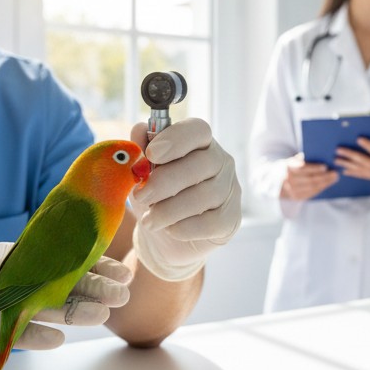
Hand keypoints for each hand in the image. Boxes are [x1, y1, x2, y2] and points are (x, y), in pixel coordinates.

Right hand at [0, 241, 130, 369]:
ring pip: (40, 299)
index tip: (123, 272)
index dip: (94, 266)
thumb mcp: (0, 289)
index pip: (61, 261)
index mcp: (15, 261)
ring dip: (73, 307)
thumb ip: (33, 285)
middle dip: (93, 284)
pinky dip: (33, 334)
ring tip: (103, 315)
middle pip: (57, 276)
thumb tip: (81, 285)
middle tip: (123, 292)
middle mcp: (5, 271)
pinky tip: (57, 340)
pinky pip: (8, 329)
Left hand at [129, 118, 240, 281]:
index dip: (176, 139)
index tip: (151, 154)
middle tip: (141, 195)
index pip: (198, 130)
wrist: (163, 239)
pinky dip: (185, 227)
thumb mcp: (141, 175)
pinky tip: (170, 229)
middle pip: (202, 163)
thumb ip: (140, 151)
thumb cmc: (155, 198)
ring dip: (170, 209)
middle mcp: (221, 162)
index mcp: (200, 144)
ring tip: (149, 220)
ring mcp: (230, 190)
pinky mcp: (231, 219)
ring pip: (204, 195)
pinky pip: (211, 222)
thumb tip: (139, 130)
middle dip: (166, 181)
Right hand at [280, 153, 338, 200]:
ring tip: (334, 178)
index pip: (303, 168)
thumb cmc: (287, 168)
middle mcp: (289, 180)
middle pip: (310, 179)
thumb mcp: (290, 161)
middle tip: (335, 173)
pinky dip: (320, 189)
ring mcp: (292, 190)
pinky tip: (327, 184)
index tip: (325, 166)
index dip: (315, 168)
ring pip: (312, 187)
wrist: (274, 182)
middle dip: (324, 176)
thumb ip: (301, 159)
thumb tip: (317, 154)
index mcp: (288, 168)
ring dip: (325, 183)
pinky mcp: (296, 197)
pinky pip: (311, 193)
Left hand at [334, 137, 369, 198]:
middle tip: (338, 150)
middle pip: (362, 161)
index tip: (359, 139)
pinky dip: (353, 173)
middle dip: (349, 155)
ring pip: (359, 169)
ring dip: (347, 164)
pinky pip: (362, 175)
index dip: (368, 145)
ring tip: (336, 160)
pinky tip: (344, 172)